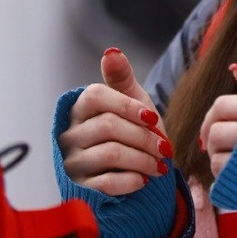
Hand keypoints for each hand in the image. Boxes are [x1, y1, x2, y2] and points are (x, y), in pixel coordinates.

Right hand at [57, 48, 173, 195]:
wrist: (133, 169)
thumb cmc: (132, 129)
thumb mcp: (132, 100)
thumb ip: (121, 77)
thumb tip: (111, 51)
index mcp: (80, 107)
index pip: (96, 96)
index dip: (127, 106)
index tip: (153, 117)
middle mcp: (70, 132)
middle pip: (108, 126)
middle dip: (144, 138)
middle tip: (166, 148)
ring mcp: (73, 160)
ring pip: (110, 154)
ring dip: (143, 160)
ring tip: (160, 165)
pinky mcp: (80, 186)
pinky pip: (106, 182)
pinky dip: (131, 180)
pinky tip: (144, 179)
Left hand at [199, 64, 236, 179]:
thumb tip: (235, 69)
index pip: (223, 105)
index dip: (215, 112)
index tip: (219, 119)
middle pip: (216, 131)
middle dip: (212, 134)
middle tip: (220, 139)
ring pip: (216, 156)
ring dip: (218, 155)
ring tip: (232, 156)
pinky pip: (222, 179)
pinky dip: (224, 175)